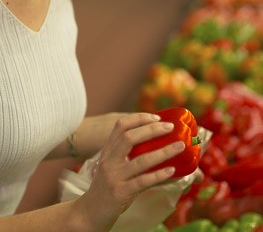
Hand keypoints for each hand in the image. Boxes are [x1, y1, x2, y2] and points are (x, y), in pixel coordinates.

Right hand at [74, 112, 184, 231]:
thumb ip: (127, 155)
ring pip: (140, 160)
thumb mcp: (112, 166)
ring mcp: (114, 177)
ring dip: (163, 152)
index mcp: (108, 150)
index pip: (121, 126)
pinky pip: (142, 182)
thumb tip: (158, 145)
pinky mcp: (120, 193)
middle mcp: (109, 161)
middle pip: (129, 138)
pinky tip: (172, 170)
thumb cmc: (107, 188)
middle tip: (170, 127)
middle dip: (152, 130)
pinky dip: (158, 175)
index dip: (139, 118)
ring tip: (180, 146)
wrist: (90, 213)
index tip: (157, 117)